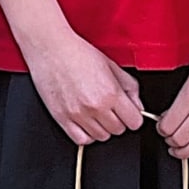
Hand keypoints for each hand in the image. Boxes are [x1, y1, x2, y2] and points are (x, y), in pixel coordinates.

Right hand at [20, 26, 144, 148]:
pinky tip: (86, 121)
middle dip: (118, 120)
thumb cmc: (78, 53)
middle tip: (111, 108)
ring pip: (101, 137)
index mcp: (111, 93)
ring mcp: (78, 115)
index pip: (134, 122)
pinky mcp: (62, 118)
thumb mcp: (112, 65)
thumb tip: (137, 105)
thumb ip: (130, 87)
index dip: (133, 116)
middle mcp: (95, 107)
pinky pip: (81, 140)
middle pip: (119, 130)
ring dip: (102, 127)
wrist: (51, 49)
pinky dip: (86, 134)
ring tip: (97, 112)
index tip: (129, 112)